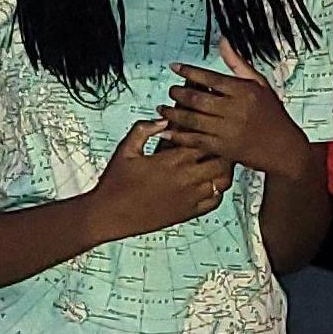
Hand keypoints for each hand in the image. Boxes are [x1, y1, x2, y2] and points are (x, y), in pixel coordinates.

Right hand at [86, 116, 239, 243]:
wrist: (110, 214)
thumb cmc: (116, 182)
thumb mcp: (126, 149)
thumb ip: (144, 129)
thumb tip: (164, 119)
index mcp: (172, 160)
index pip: (204, 140)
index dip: (205, 134)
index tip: (200, 132)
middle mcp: (185, 178)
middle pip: (220, 160)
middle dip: (219, 151)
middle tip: (212, 147)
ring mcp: (189, 197)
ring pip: (222, 180)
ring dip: (221, 170)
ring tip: (212, 164)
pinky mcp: (188, 213)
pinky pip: (215, 201)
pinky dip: (217, 190)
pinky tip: (208, 184)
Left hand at [159, 64, 307, 178]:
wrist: (283, 148)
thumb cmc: (272, 113)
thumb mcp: (260, 84)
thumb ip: (238, 64)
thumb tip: (222, 40)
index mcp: (245, 92)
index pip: (210, 78)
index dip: (189, 71)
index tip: (175, 67)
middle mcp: (235, 110)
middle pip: (197, 99)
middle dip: (179, 93)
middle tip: (171, 90)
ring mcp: (228, 131)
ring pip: (192, 120)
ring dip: (174, 113)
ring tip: (163, 108)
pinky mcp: (223, 149)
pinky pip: (195, 140)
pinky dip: (178, 135)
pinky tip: (167, 130)